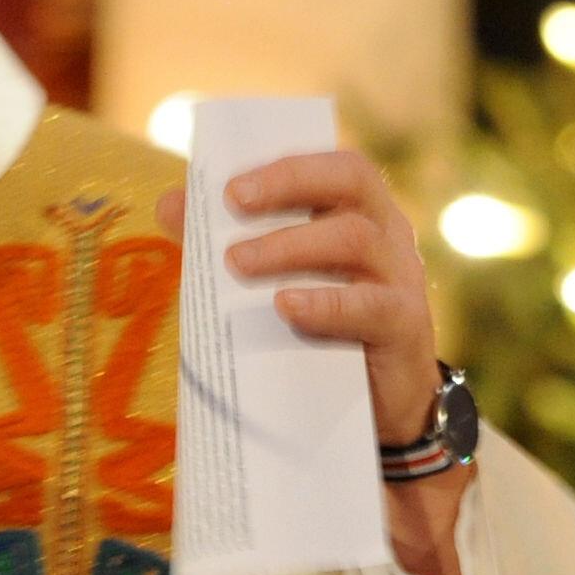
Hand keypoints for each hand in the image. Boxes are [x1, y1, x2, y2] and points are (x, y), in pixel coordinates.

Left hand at [167, 150, 470, 574]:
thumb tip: (170, 205)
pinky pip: (371, 306)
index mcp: (360, 212)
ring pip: (356, 239)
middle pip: (352, 183)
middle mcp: (388, 234)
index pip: (334, 165)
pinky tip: (286, 306)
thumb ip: (229, 240)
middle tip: (233, 202)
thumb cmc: (322, 330)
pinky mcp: (404, 328)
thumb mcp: (278, 281)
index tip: (230, 183)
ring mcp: (401, 278)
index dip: (286, 166)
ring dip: (292, 245)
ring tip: (237, 261)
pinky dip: (326, 303)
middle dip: (290, 185)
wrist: (381, 409)